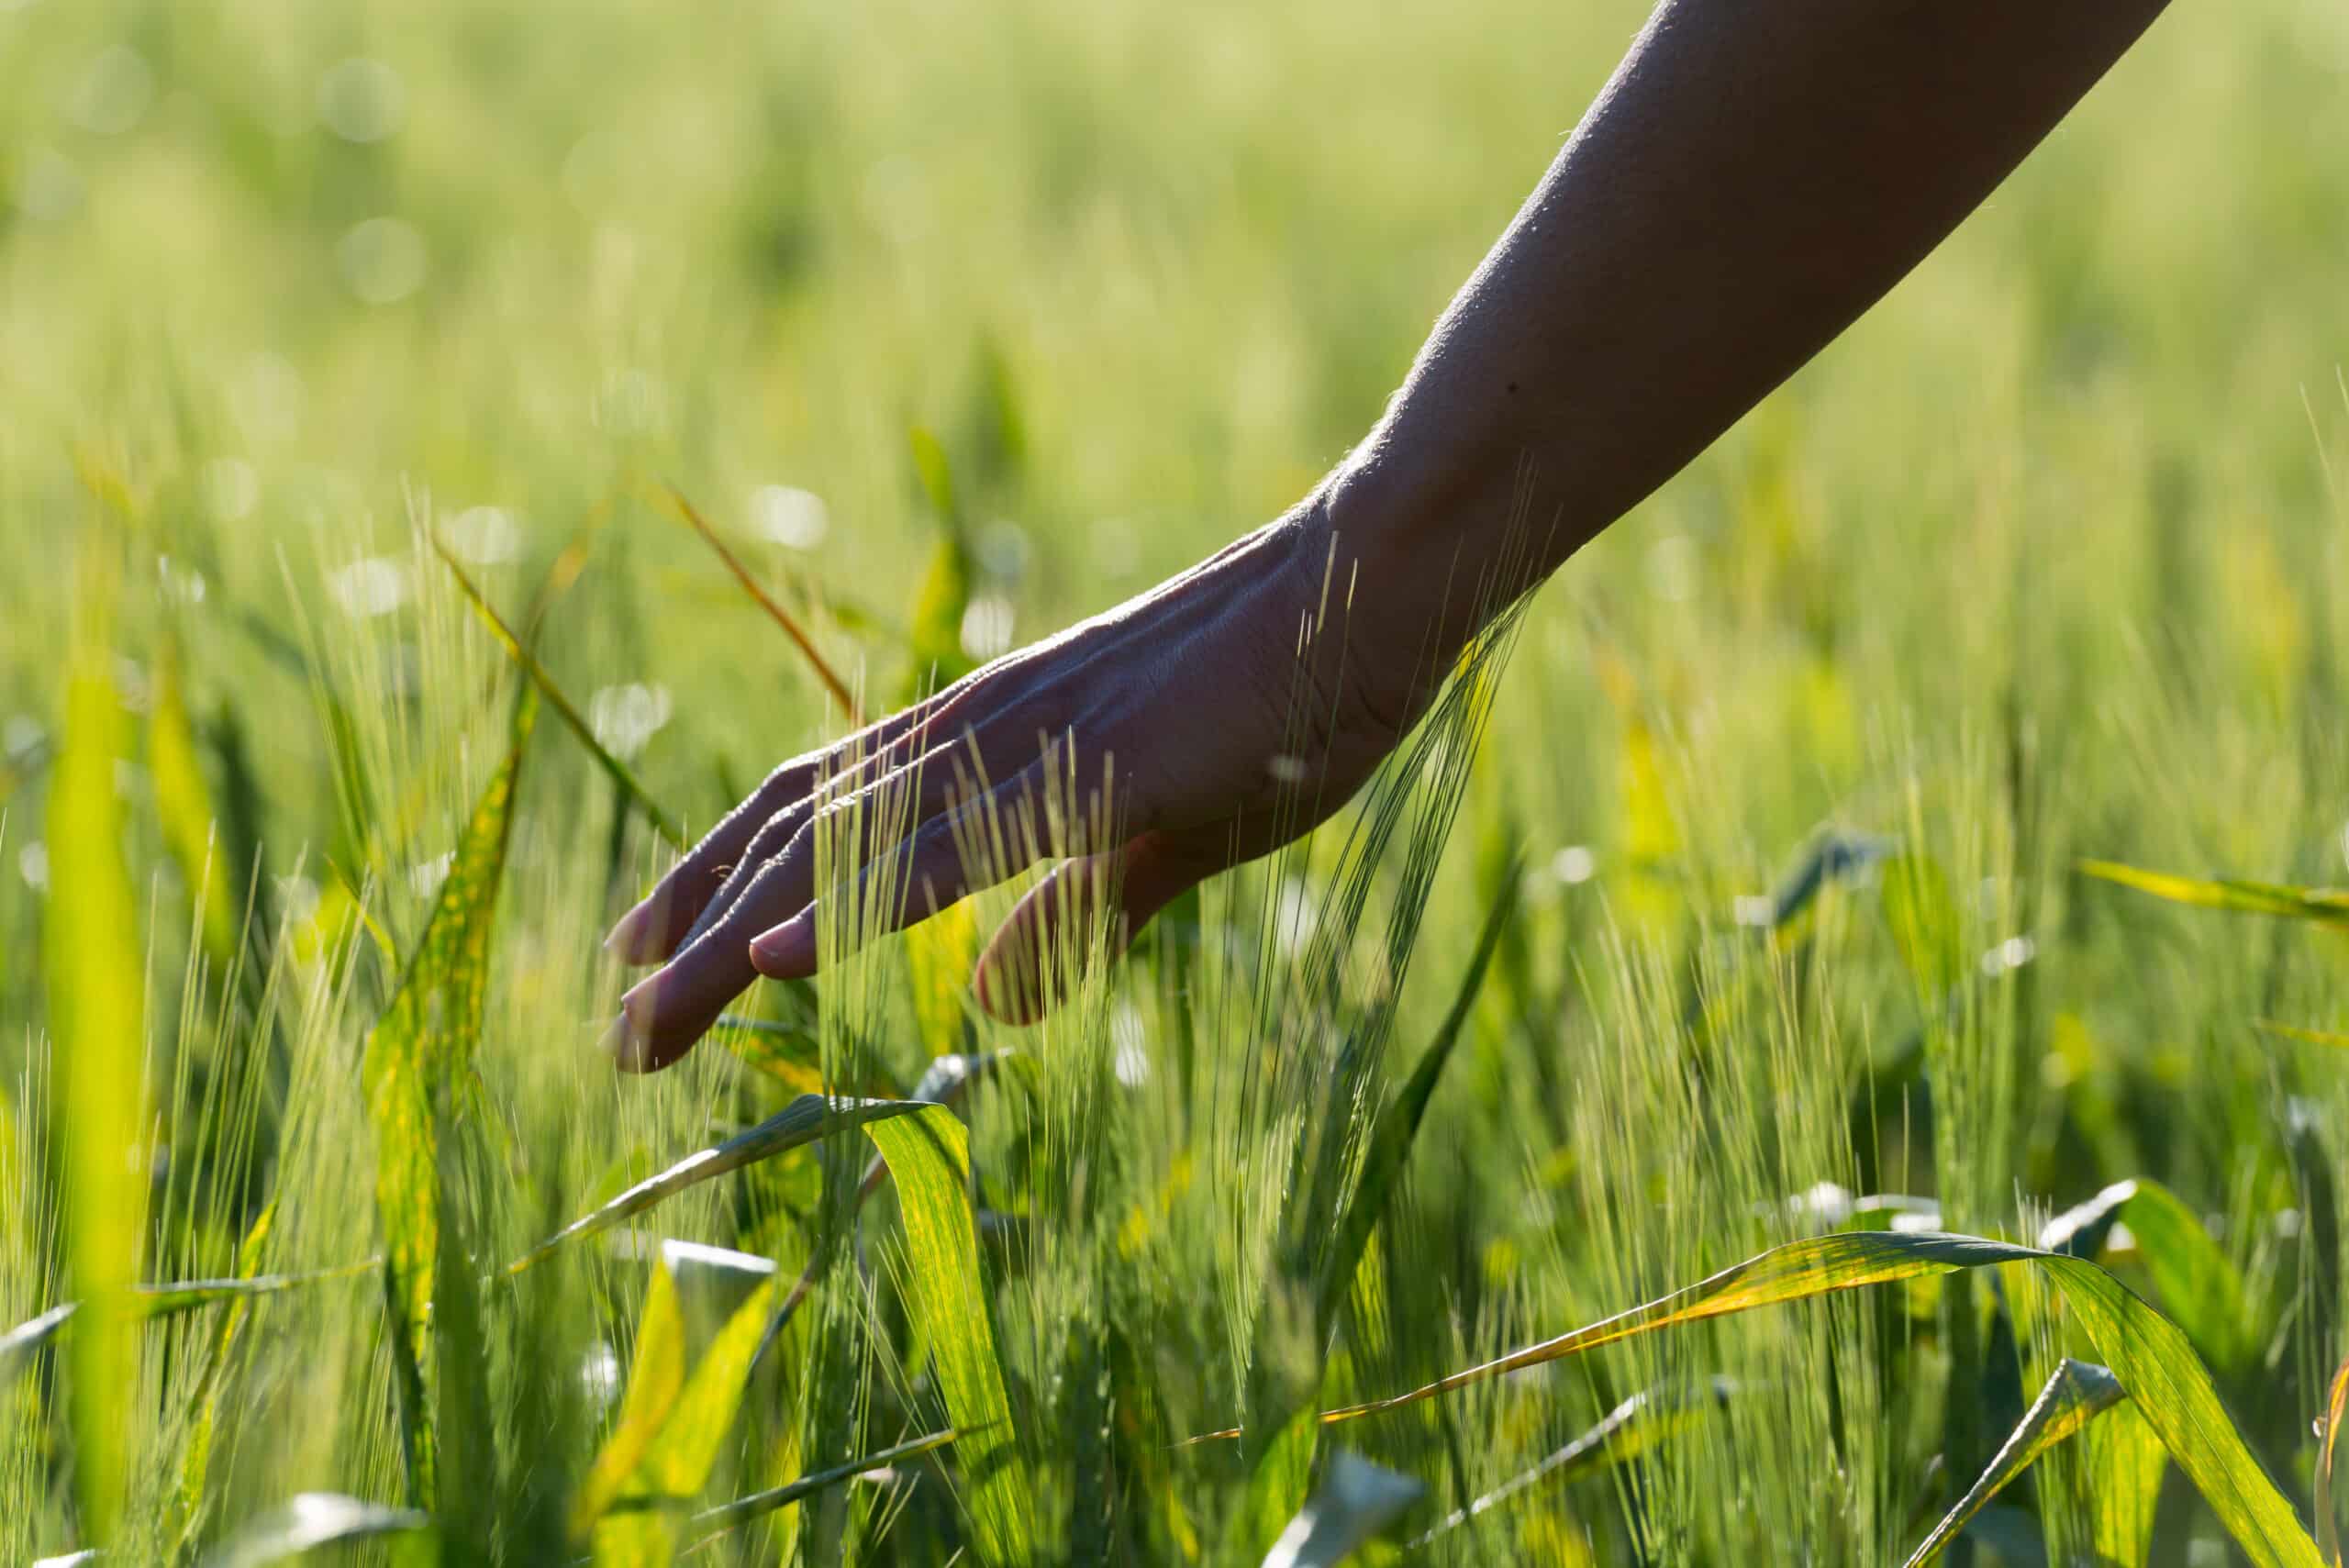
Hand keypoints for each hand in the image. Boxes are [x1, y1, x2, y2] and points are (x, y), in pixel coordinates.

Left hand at [600, 503, 1431, 1070]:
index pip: (817, 809)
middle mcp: (977, 728)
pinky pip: (955, 847)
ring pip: (845, 846)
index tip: (646, 957)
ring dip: (734, 935)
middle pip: (796, 833)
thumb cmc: (1281, 703)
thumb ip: (1071, 914)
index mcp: (989, 738)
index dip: (721, 882)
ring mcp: (1028, 742)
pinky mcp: (1093, 768)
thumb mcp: (1161, 838)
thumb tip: (993, 1006)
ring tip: (648, 1018)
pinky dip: (854, 902)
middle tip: (616, 1036)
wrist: (1373, 590)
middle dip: (694, 935)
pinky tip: (779, 959)